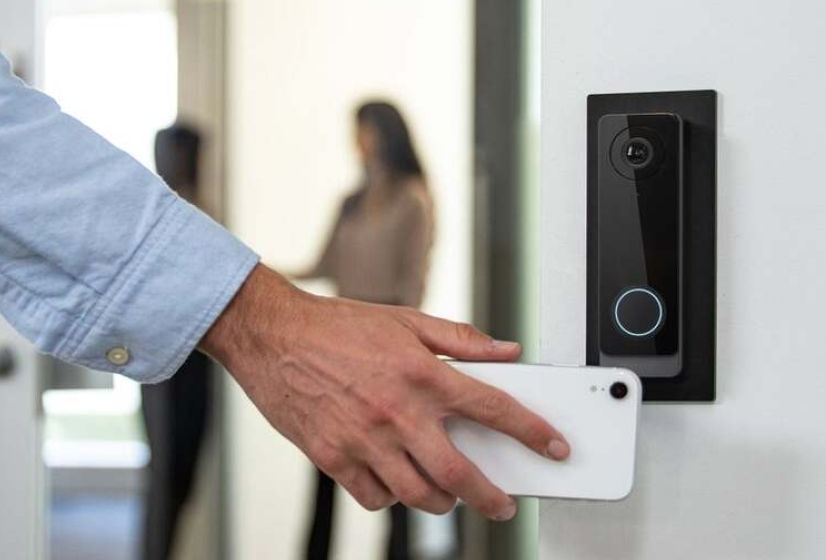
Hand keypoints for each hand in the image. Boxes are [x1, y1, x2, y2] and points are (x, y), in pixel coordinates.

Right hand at [200, 264, 569, 520]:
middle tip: (502, 504)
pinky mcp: (333, 457)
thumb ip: (461, 339)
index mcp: (422, 373)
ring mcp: (364, 439)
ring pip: (417, 494)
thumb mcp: (407, 320)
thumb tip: (506, 350)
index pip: (493, 408)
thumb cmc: (336, 326)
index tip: (552, 447)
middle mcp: (397, 411)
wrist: (273, 335)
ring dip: (441, 501)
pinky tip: (395, 481)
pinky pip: (375, 496)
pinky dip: (392, 496)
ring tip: (447, 493)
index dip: (532, 431)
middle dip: (491, 498)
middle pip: (459, 474)